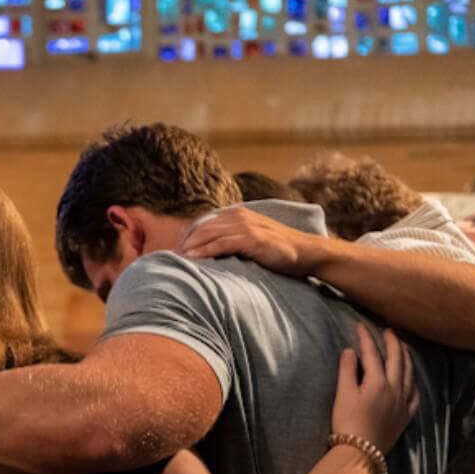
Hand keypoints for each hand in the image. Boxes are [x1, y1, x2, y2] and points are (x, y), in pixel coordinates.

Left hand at [179, 207, 327, 277]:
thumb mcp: (253, 240)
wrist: (306, 252)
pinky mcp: (251, 239)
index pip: (205, 224)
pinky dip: (204, 251)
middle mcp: (239, 216)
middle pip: (202, 228)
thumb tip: (213, 251)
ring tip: (175, 259)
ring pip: (208, 235)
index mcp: (238, 214)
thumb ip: (234, 240)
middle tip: (168, 257)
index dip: (189, 237)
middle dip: (185, 242)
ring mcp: (245, 226)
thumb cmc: (279, 250)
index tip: (175, 250)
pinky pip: (221, 244)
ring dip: (190, 247)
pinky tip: (192, 259)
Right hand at [331, 324, 417, 453]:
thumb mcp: (342, 394)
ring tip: (402, 349)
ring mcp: (402, 403)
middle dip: (393, 343)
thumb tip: (350, 351)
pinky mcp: (405, 417)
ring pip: (409, 375)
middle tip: (389, 331)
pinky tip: (411, 381)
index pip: (372, 354)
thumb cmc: (347, 422)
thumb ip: (347, 370)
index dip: (366, 338)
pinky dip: (413, 384)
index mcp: (378, 382)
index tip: (360, 325)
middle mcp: (395, 389)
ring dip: (406, 359)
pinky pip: (415, 396)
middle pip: (396, 360)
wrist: (360, 451)